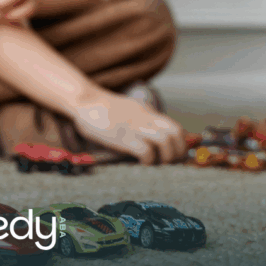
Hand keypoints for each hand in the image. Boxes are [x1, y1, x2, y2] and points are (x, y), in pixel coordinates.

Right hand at [72, 92, 187, 164]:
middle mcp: (146, 118)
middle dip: (178, 151)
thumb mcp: (127, 110)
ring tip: (157, 164)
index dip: (181, 144)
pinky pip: (146, 151)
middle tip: (170, 162)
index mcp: (147, 112)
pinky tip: (141, 163)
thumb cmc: (100, 110)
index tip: (176, 155)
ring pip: (166, 141)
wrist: (84, 101)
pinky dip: (149, 161)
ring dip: (166, 157)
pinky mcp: (124, 137)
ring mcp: (135, 127)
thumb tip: (150, 137)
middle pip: (176, 133)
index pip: (176, 127)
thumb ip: (140, 120)